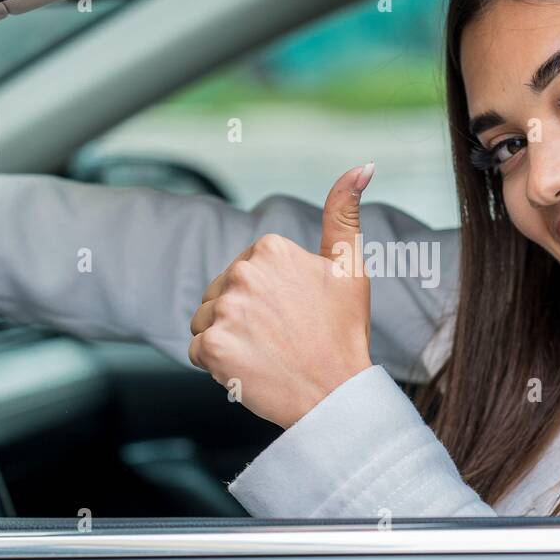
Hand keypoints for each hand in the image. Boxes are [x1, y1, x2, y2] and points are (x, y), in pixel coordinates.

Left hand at [188, 163, 375, 428]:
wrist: (336, 394)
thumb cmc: (344, 332)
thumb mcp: (350, 266)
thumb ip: (344, 212)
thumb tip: (362, 165)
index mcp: (270, 248)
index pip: (243, 271)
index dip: (265, 298)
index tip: (294, 314)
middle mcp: (243, 273)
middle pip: (218, 293)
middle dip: (241, 315)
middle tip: (281, 337)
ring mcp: (225, 311)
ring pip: (204, 320)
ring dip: (225, 338)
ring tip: (265, 352)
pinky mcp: (211, 347)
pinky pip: (197, 351)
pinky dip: (217, 364)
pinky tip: (250, 367)